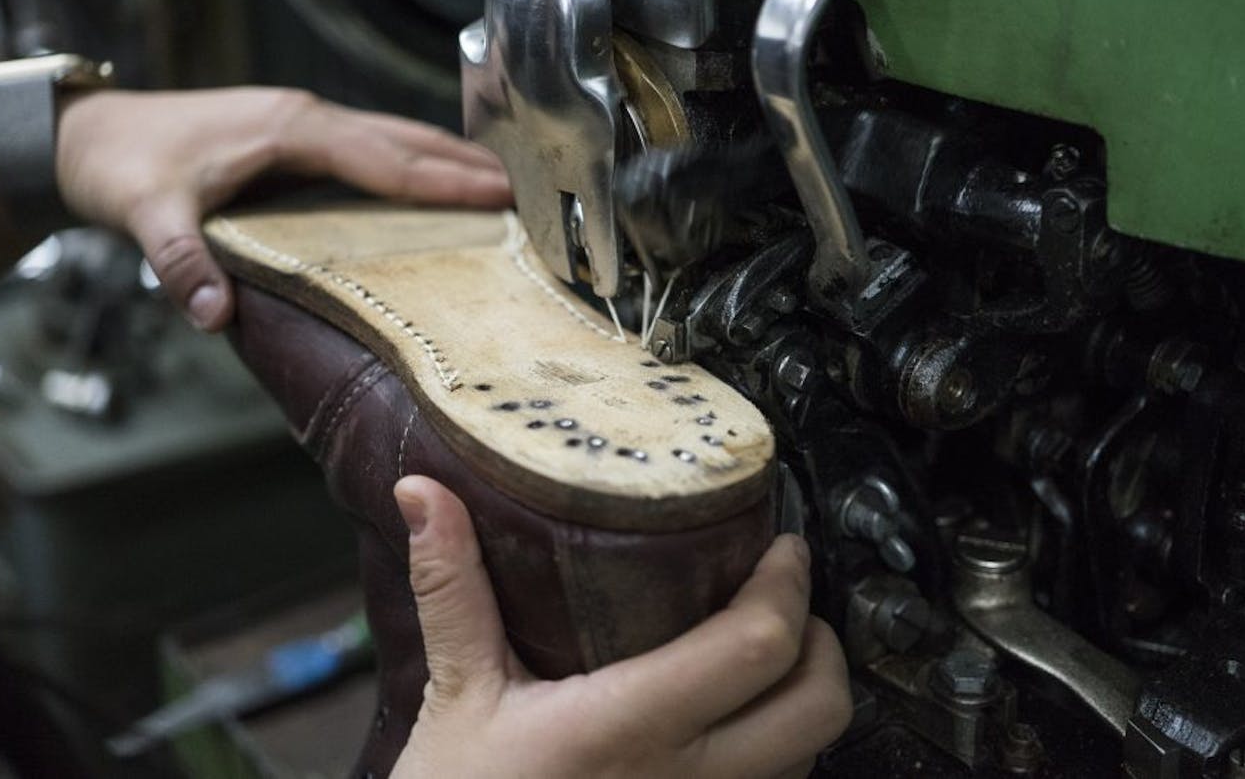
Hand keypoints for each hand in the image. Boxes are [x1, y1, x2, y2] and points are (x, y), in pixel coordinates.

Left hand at [56, 87, 510, 330]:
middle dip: (463, 163)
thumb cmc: (122, 167)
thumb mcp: (146, 214)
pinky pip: (370, 142)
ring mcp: (300, 119)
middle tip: (522, 190)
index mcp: (290, 130)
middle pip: (403, 138)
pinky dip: (410, 158)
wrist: (86, 134)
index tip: (496, 194)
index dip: (441, 178)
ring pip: (391, 134)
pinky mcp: (291, 131)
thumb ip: (180, 263)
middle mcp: (304, 116)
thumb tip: (215, 316)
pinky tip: (425, 177)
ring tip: (495, 182)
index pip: (384, 156)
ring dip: (443, 157)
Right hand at [390, 476, 852, 778]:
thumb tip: (423, 493)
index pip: (756, 648)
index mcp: (627, 726)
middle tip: (787, 600)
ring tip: (760, 655)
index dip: (787, 587)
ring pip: (809, 758)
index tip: (782, 548)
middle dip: (820, 643)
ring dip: (799, 700)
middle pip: (819, 708)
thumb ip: (452, 588)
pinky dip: (777, 753)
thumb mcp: (456, 694)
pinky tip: (734, 723)